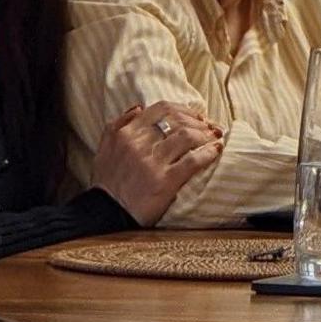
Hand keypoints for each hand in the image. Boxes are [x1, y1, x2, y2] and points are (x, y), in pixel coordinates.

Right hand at [91, 102, 221, 225]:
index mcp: (125, 133)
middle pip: (179, 120)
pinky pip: (193, 160)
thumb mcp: (104, 149)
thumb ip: (117, 125)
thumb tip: (139, 107)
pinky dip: (208, 153)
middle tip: (211, 128)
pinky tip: (216, 151)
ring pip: (188, 136)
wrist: (106, 214)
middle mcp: (138, 144)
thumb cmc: (108, 183)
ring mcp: (152, 162)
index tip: (196, 116)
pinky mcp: (165, 181)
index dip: (185, 110)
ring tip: (214, 138)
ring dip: (206, 135)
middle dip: (200, 122)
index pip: (162, 108)